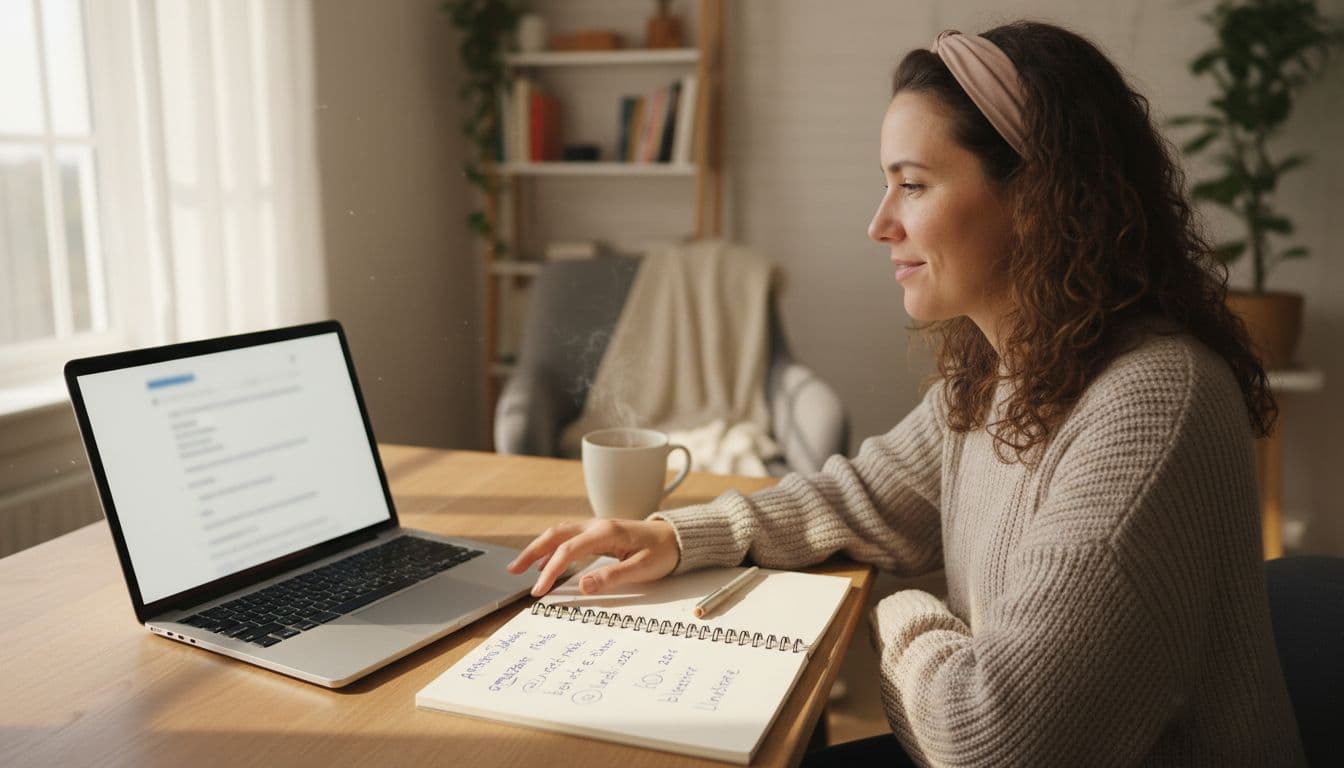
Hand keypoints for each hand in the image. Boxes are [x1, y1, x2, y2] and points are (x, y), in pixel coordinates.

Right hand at [507, 518, 679, 596]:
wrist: (678, 538)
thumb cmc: (663, 553)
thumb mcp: (642, 569)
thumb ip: (612, 576)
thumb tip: (583, 586)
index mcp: (606, 532)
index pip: (568, 551)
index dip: (550, 572)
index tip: (538, 592)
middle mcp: (597, 525)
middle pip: (555, 535)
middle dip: (532, 552)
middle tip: (512, 571)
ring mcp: (597, 527)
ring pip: (559, 533)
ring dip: (539, 548)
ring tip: (521, 566)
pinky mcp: (599, 533)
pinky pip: (569, 537)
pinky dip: (553, 548)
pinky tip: (546, 563)